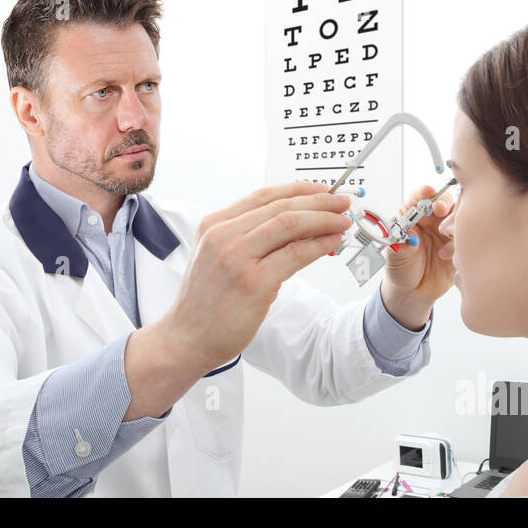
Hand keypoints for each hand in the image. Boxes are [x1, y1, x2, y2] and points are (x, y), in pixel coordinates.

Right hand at [174, 181, 352, 370]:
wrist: (186, 338)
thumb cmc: (205, 303)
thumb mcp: (216, 257)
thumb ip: (246, 238)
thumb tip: (294, 226)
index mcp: (213, 224)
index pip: (263, 196)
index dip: (298, 189)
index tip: (321, 189)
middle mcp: (223, 235)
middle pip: (281, 207)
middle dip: (318, 202)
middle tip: (341, 202)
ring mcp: (237, 258)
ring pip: (290, 224)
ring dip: (323, 220)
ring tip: (342, 221)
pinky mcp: (253, 282)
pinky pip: (295, 254)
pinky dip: (319, 245)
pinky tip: (331, 242)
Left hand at [379, 184, 456, 328]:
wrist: (414, 292)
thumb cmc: (402, 270)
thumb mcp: (395, 257)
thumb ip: (400, 245)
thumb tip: (408, 236)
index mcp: (412, 217)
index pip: (418, 197)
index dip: (423, 193)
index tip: (426, 193)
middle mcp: (431, 221)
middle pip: (443, 201)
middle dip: (443, 202)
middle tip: (440, 210)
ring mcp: (447, 232)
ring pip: (459, 217)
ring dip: (453, 224)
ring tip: (442, 240)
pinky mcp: (459, 246)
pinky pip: (467, 237)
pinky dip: (459, 243)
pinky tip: (446, 255)